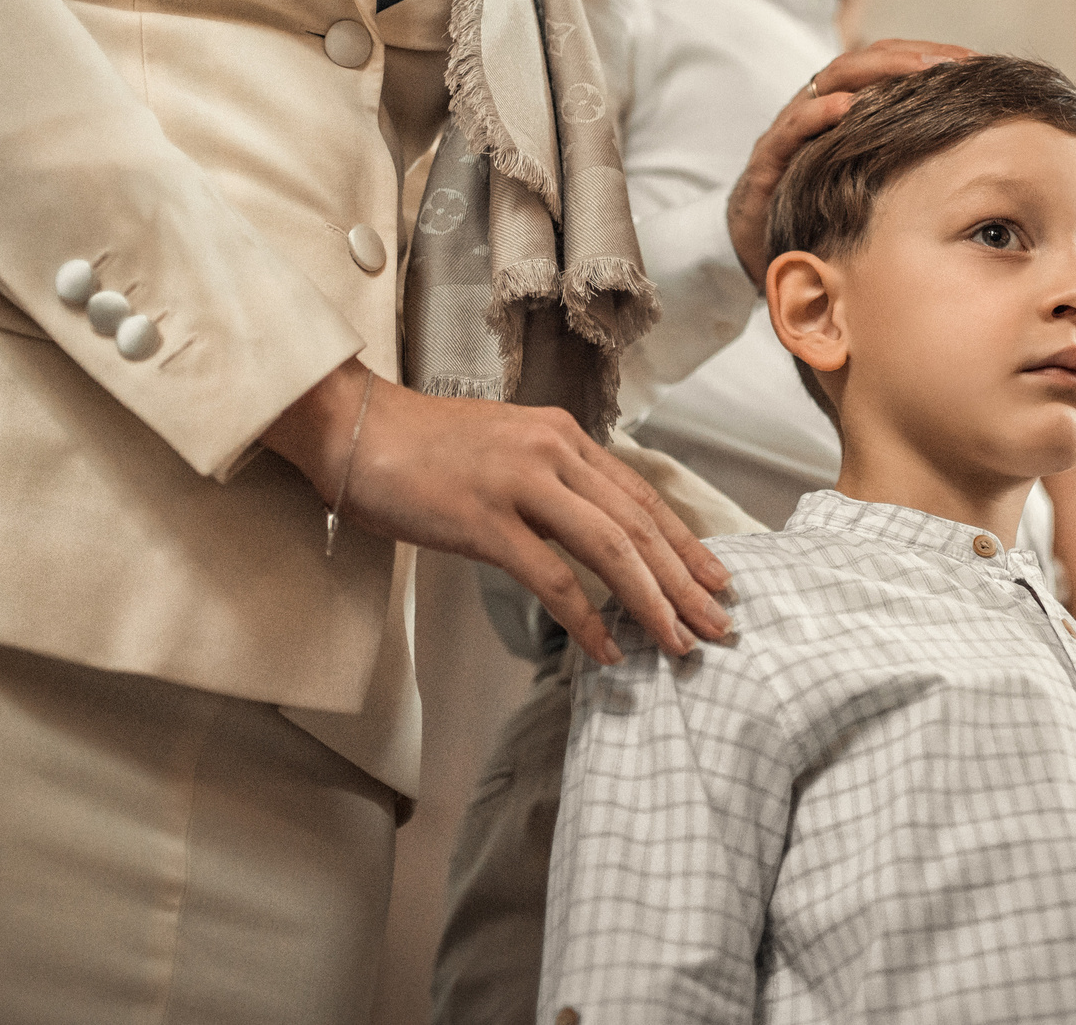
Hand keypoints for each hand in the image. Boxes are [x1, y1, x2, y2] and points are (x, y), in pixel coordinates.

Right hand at [267, 363, 732, 665]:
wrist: (356, 427)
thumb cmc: (425, 446)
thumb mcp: (508, 447)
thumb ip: (554, 480)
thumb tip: (597, 532)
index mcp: (564, 436)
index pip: (643, 497)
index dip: (686, 544)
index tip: (718, 579)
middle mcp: (554, 452)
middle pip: (640, 527)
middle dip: (686, 581)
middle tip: (719, 625)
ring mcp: (520, 484)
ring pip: (610, 550)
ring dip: (651, 602)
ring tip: (678, 643)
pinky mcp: (484, 520)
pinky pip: (552, 577)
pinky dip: (586, 618)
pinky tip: (605, 648)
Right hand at [727, 39, 968, 284]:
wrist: (757, 251)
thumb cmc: (821, 213)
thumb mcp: (871, 185)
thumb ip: (909, 163)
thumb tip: (978, 160)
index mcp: (845, 109)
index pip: (888, 66)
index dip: (931, 57)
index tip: (978, 62)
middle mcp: (817, 109)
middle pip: (864, 63)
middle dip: (912, 56)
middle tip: (958, 62)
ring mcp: (791, 131)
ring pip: (830, 83)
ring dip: (875, 72)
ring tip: (918, 69)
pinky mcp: (767, 161)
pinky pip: (791, 130)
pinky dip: (816, 115)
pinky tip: (845, 108)